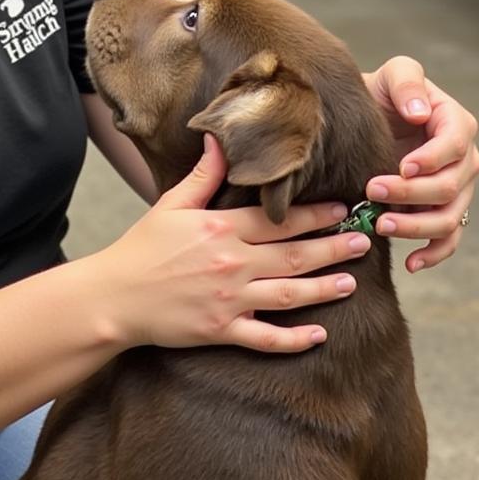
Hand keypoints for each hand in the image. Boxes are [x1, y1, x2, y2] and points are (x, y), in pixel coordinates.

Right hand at [93, 135, 369, 354]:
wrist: (115, 295)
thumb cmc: (141, 246)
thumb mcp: (170, 204)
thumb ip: (203, 176)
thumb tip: (220, 140)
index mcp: (221, 229)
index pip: (277, 219)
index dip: (314, 214)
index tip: (342, 209)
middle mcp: (232, 263)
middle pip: (294, 255)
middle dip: (332, 248)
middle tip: (363, 242)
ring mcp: (229, 300)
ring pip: (290, 295)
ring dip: (324, 288)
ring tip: (351, 282)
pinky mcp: (222, 331)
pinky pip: (267, 338)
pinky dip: (295, 339)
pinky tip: (319, 336)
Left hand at [362, 56, 478, 272]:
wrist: (365, 118)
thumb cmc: (379, 92)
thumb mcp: (392, 74)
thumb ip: (408, 83)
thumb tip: (421, 114)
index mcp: (455, 122)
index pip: (455, 145)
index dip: (432, 159)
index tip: (401, 166)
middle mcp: (463, 159)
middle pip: (450, 186)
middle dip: (412, 193)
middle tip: (372, 192)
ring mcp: (454, 187)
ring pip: (449, 217)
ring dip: (417, 226)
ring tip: (380, 224)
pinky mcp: (439, 209)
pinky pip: (448, 239)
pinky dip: (434, 254)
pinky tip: (412, 263)